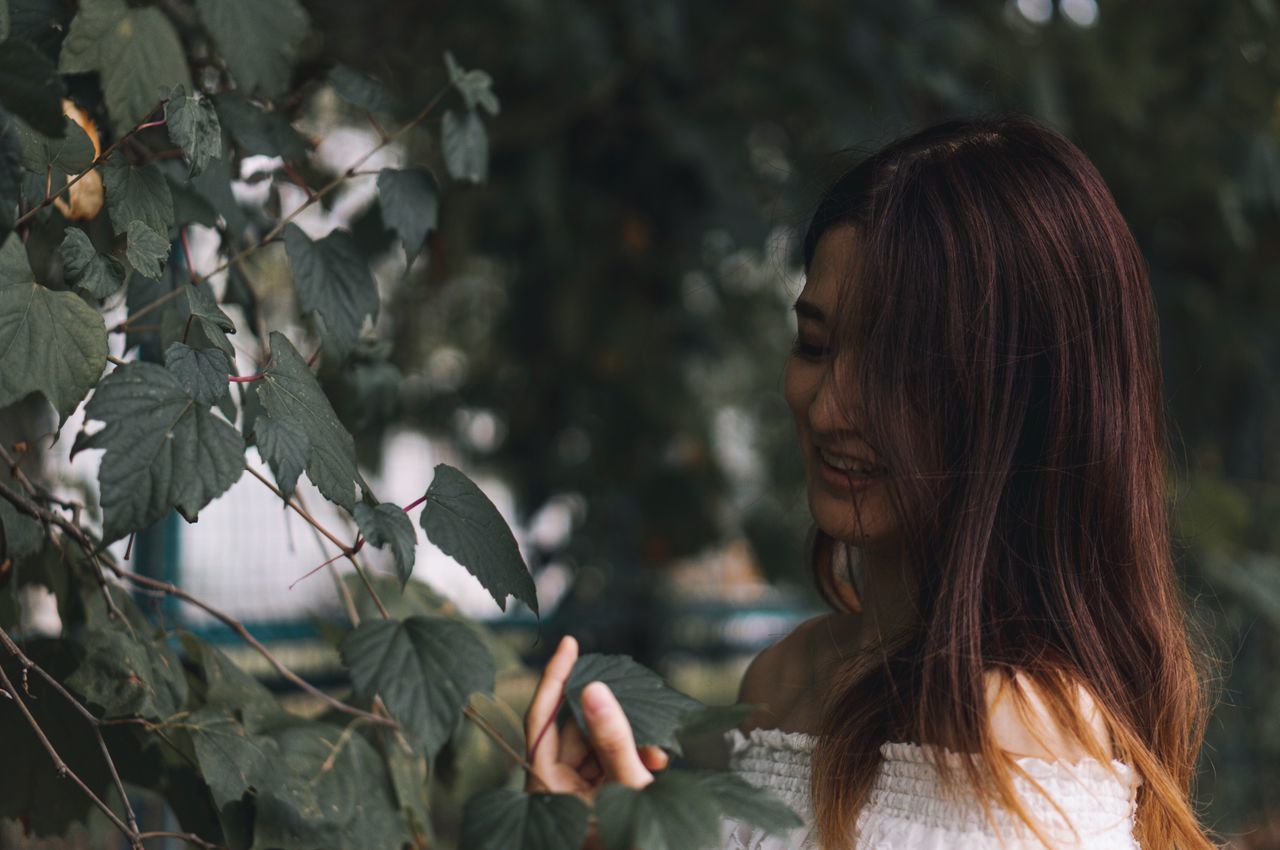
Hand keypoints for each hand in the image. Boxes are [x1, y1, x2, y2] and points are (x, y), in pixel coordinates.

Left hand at [523, 635, 669, 801]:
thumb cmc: (632, 840)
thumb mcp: (626, 786)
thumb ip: (612, 740)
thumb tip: (594, 689)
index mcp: (546, 787)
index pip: (540, 719)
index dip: (554, 678)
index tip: (569, 644)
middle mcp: (555, 787)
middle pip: (576, 732)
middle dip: (611, 720)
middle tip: (642, 713)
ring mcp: (575, 792)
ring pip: (596, 745)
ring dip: (627, 742)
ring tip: (656, 755)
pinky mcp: (594, 797)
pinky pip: (607, 761)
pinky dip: (630, 757)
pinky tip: (655, 763)